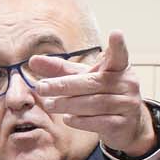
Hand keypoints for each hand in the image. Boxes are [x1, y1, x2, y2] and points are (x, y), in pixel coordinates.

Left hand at [31, 32, 155, 155]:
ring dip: (67, 104)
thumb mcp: (82, 79)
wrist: (124, 125)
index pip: (119, 56)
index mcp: (118, 68)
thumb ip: (59, 70)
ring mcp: (127, 103)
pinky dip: (80, 120)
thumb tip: (32, 60)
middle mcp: (127, 83)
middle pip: (92, 83)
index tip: (116, 33)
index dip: (118, 46)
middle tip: (41, 87)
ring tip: (49, 104)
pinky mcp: (122, 124)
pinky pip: (98, 121)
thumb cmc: (100, 94)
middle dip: (64, 85)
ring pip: (94, 103)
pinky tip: (67, 118)